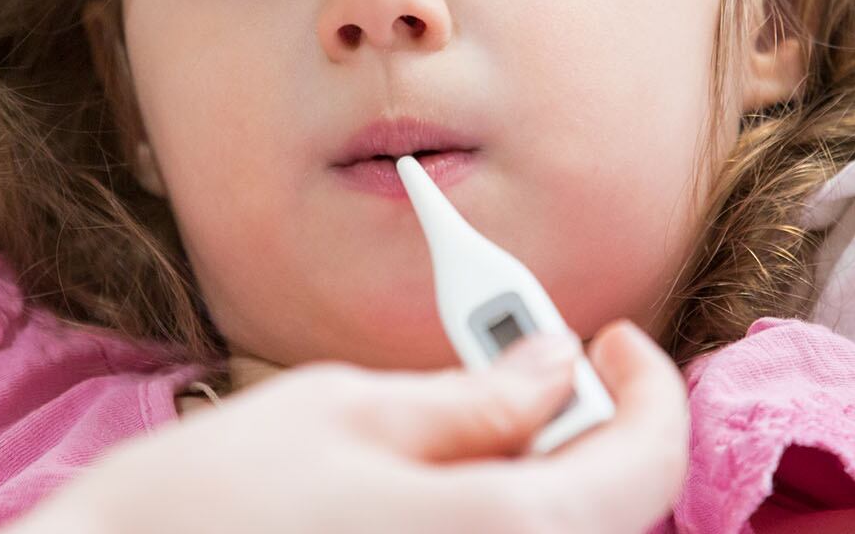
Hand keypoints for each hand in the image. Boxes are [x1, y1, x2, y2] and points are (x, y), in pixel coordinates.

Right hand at [6, 321, 689, 533]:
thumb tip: (553, 368)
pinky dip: (496, 520)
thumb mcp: (341, 409)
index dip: (649, 388)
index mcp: (504, 531)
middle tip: (531, 370)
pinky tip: (433, 494)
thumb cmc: (206, 506)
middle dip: (591, 430)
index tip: (616, 340)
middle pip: (612, 511)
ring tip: (466, 430)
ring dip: (546, 481)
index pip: (645, 463)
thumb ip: (471, 396)